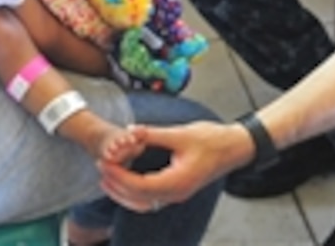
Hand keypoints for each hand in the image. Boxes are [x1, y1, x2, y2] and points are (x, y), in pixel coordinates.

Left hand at [97, 121, 246, 211]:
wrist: (234, 148)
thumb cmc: (212, 141)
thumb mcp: (180, 134)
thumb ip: (153, 134)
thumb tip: (130, 131)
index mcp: (176, 182)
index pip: (138, 185)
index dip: (118, 175)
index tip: (104, 162)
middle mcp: (175, 193)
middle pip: (137, 198)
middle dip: (115, 183)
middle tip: (100, 166)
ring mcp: (177, 194)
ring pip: (142, 202)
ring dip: (122, 191)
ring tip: (106, 175)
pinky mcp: (177, 190)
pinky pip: (150, 199)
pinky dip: (134, 193)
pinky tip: (125, 181)